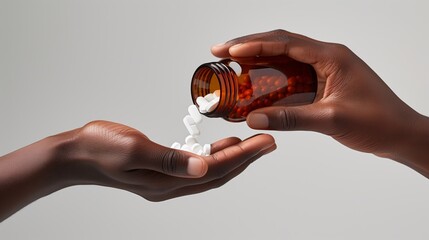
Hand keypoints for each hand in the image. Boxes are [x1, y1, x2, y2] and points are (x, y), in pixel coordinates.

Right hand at [0, 120, 274, 220]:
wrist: (76, 154)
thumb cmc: (100, 149)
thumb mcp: (134, 151)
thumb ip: (170, 160)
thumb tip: (204, 167)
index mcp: (167, 181)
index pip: (215, 170)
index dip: (243, 156)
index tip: (265, 142)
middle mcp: (171, 184)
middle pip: (218, 173)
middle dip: (246, 157)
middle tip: (268, 141)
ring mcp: (166, 178)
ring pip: (210, 170)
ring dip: (233, 157)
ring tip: (252, 142)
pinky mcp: (162, 168)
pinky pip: (196, 164)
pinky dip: (213, 154)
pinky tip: (220, 143)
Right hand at [212, 29, 428, 172]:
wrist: (400, 134)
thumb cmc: (378, 122)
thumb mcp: (331, 119)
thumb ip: (291, 118)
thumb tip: (253, 119)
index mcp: (331, 57)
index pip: (286, 42)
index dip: (254, 44)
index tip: (229, 50)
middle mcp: (326, 57)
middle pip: (281, 44)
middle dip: (250, 47)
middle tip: (222, 52)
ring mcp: (325, 70)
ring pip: (284, 59)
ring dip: (259, 62)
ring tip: (232, 66)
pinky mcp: (323, 83)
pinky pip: (292, 77)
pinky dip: (272, 81)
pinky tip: (256, 88)